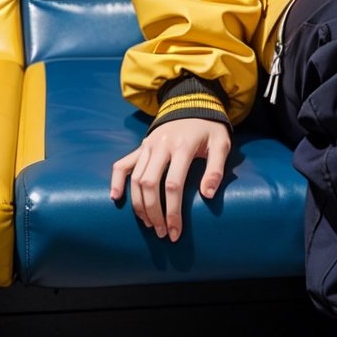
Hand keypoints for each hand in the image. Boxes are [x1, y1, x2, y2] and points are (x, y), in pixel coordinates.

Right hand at [110, 118, 231, 242]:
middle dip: (154, 213)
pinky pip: (122, 164)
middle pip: (150, 185)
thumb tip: (207, 195)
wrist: (193, 103)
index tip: (175, 232)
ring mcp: (148, 146)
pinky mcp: (141, 146)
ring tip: (149, 223)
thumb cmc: (210, 128)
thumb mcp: (221, 144)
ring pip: (135, 179)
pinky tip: (115, 198)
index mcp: (182, 147)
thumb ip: (216, 169)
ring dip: (139, 205)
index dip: (173, 212)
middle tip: (161, 232)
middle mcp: (161, 146)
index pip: (173, 185)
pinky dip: (116, 181)